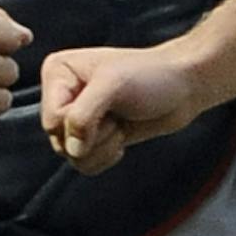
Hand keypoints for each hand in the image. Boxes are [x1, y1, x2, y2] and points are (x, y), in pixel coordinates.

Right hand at [41, 43, 205, 175]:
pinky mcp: (92, 136)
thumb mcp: (113, 85)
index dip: (79, 125)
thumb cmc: (152, 76)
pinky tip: (122, 136)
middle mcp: (62, 94)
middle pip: (59, 141)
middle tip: (117, 114)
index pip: (51, 119)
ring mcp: (76, 117)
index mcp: (58, 72)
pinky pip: (84, 164)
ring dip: (103, 147)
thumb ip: (83, 115)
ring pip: (71, 157)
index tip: (107, 109)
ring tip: (120, 123)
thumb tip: (71, 151)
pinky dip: (105, 157)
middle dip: (95, 136)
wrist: (183, 87)